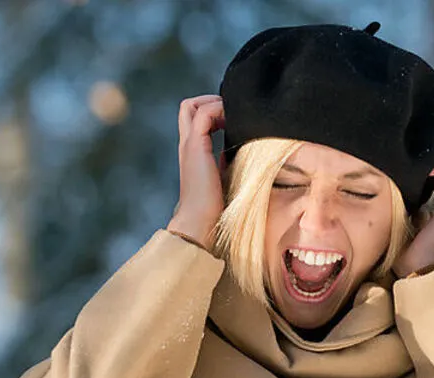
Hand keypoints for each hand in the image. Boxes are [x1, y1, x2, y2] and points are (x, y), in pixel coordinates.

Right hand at [168, 95, 226, 248]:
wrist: (200, 222)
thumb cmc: (216, 208)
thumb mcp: (225, 179)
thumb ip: (229, 164)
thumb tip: (245, 155)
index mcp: (193, 152)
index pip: (194, 118)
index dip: (213, 111)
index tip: (233, 120)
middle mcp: (188, 145)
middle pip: (187, 107)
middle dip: (210, 100)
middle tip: (232, 112)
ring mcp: (189, 144)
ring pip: (191, 105)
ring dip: (215, 103)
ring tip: (234, 115)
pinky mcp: (195, 147)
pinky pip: (203, 114)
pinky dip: (218, 110)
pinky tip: (234, 122)